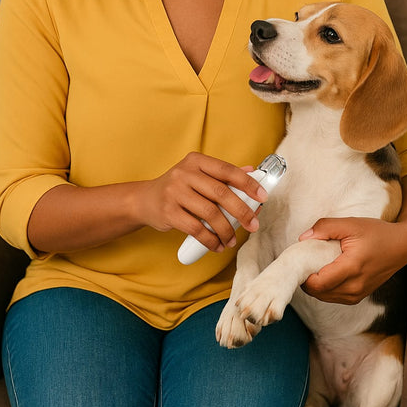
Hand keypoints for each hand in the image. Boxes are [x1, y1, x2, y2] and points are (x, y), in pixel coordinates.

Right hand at [141, 152, 265, 251]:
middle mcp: (185, 173)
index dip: (248, 183)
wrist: (144, 200)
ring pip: (210, 213)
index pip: (227, 170)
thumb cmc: (179, 188)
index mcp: (196, 160)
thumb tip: (252, 171)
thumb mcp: (198, 175)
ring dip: (226, 230)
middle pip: (221, 193)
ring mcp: (175, 192)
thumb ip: (223, 175)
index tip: (262, 197)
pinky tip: (217, 245)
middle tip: (254, 225)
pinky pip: (196, 229)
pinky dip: (211, 240)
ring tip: (232, 239)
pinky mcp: (168, 212)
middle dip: (242, 211)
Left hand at [299, 216, 406, 304]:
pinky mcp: (358, 297)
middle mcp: (355, 287)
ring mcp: (358, 295)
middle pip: (319, 292)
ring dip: (316, 285)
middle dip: (307, 280)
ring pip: (325, 297)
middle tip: (305, 261)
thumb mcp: (350, 224)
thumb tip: (303, 239)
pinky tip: (327, 272)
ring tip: (316, 265)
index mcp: (352, 268)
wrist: (401, 246)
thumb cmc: (376, 233)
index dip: (303, 275)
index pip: (318, 283)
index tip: (300, 261)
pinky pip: (334, 297)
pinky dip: (326, 287)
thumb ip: (325, 227)